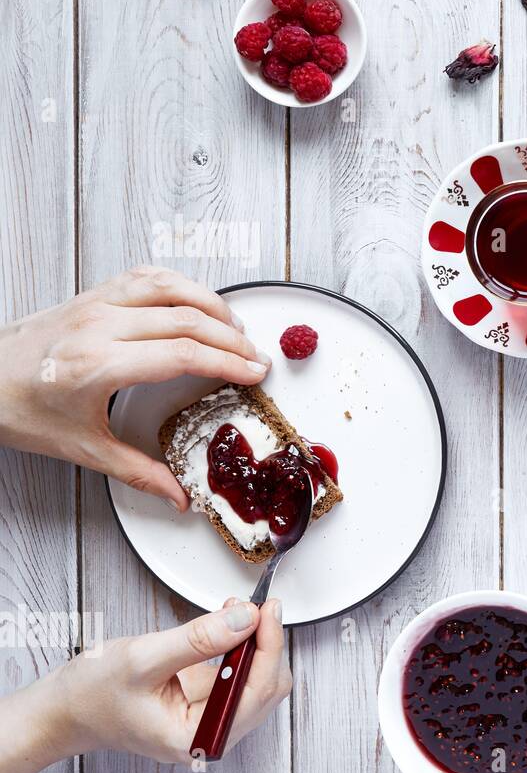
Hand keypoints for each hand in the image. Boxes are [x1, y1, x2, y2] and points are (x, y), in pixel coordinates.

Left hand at [0, 266, 271, 509]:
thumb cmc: (18, 409)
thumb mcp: (81, 448)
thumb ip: (137, 471)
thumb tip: (178, 495)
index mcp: (97, 364)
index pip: (182, 355)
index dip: (227, 363)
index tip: (254, 374)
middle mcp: (98, 326)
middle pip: (186, 320)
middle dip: (232, 339)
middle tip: (256, 359)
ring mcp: (95, 304)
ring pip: (171, 288)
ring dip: (212, 305)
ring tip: (236, 329)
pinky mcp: (91, 294)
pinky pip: (147, 277)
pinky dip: (181, 285)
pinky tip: (197, 302)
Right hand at [46, 599, 290, 765]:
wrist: (64, 709)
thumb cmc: (92, 695)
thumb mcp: (144, 658)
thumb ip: (199, 640)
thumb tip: (246, 620)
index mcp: (196, 738)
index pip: (257, 691)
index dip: (268, 646)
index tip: (266, 611)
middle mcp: (210, 735)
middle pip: (267, 686)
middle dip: (266, 643)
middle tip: (255, 606)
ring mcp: (210, 719)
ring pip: (258, 679)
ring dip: (255, 643)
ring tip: (239, 610)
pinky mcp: (205, 703)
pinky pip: (238, 674)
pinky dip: (241, 647)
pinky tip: (229, 622)